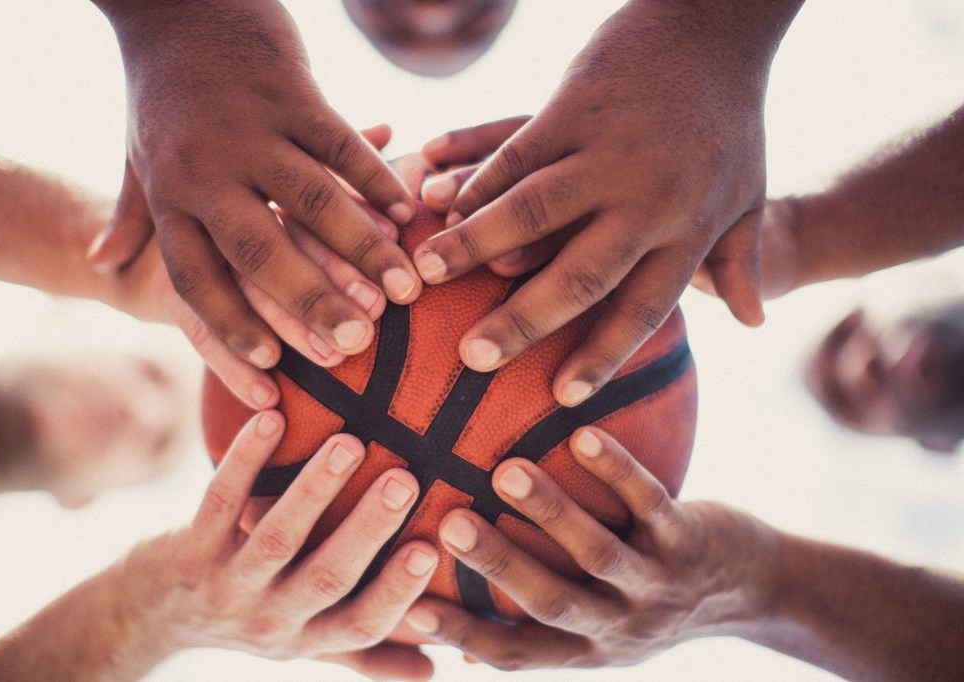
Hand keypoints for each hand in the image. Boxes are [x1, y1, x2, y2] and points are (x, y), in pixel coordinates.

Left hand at [89, 0, 420, 370]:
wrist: (180, 4)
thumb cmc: (163, 93)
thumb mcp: (136, 158)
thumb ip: (130, 217)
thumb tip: (97, 268)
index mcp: (171, 195)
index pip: (197, 275)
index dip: (231, 322)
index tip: (272, 364)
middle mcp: (208, 168)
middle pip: (258, 250)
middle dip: (311, 302)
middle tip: (356, 346)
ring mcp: (253, 128)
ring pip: (312, 199)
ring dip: (363, 248)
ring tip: (405, 290)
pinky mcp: (293, 92)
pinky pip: (342, 144)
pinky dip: (378, 178)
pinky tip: (409, 213)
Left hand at [117, 411, 437, 680]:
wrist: (152, 616)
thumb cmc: (252, 617)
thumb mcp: (307, 643)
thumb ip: (368, 652)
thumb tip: (433, 669)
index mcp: (310, 637)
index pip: (363, 622)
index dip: (398, 591)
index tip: (431, 547)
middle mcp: (272, 619)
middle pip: (327, 577)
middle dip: (368, 528)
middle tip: (404, 478)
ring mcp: (228, 586)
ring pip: (277, 538)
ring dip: (314, 490)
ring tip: (348, 443)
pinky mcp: (190, 550)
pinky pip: (220, 502)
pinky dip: (245, 460)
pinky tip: (271, 420)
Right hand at [402, 427, 777, 669]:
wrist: (756, 592)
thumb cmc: (651, 596)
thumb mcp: (602, 624)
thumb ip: (541, 609)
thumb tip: (460, 609)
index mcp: (587, 650)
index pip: (516, 653)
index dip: (461, 635)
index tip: (404, 607)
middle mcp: (619, 626)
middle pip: (551, 604)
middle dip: (499, 566)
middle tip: (449, 524)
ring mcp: (656, 585)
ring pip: (599, 554)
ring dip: (552, 514)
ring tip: (507, 471)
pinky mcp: (690, 542)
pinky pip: (650, 504)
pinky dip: (617, 472)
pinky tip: (582, 435)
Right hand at [416, 0, 803, 405]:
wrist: (715, 29)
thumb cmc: (733, 121)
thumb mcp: (751, 196)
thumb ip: (743, 261)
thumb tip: (752, 322)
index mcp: (688, 229)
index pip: (642, 308)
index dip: (603, 355)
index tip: (562, 399)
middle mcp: (644, 198)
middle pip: (579, 273)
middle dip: (522, 320)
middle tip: (472, 358)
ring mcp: (604, 149)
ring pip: (531, 208)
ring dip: (474, 244)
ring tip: (423, 274)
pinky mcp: (571, 106)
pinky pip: (511, 150)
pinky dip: (470, 176)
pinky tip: (432, 200)